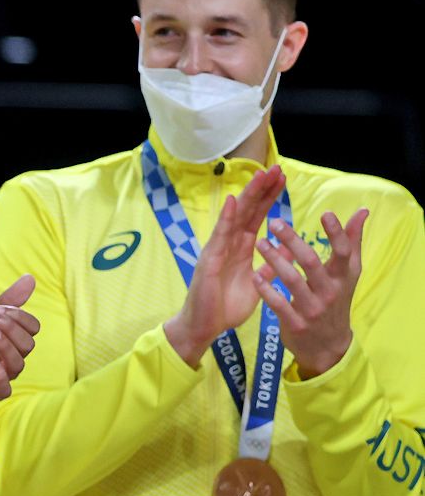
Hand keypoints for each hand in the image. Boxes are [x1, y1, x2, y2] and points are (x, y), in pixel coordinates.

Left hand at [0, 275, 39, 428]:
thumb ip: (5, 300)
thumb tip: (31, 278)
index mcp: (9, 337)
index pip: (32, 327)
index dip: (19, 316)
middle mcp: (9, 356)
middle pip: (28, 343)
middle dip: (11, 327)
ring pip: (19, 364)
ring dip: (7, 345)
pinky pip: (4, 389)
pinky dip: (1, 374)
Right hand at [164, 166, 285, 367]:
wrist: (204, 327)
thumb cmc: (226, 307)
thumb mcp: (258, 283)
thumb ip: (271, 265)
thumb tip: (289, 249)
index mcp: (242, 249)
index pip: (257, 216)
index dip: (269, 198)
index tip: (282, 180)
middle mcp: (229, 244)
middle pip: (248, 211)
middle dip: (262, 189)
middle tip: (276, 168)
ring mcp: (218, 249)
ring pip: (236, 217)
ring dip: (249, 196)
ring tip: (261, 176)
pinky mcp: (210, 260)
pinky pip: (220, 236)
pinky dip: (227, 218)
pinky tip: (234, 201)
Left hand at [253, 209, 368, 378]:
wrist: (329, 346)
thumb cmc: (336, 300)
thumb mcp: (348, 274)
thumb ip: (352, 242)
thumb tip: (362, 211)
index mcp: (343, 277)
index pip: (343, 252)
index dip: (336, 233)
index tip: (325, 213)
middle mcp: (329, 292)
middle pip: (311, 262)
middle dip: (293, 241)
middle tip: (274, 222)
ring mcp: (312, 309)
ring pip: (292, 281)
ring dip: (274, 260)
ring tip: (259, 242)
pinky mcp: (295, 323)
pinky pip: (278, 304)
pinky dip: (266, 289)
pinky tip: (255, 275)